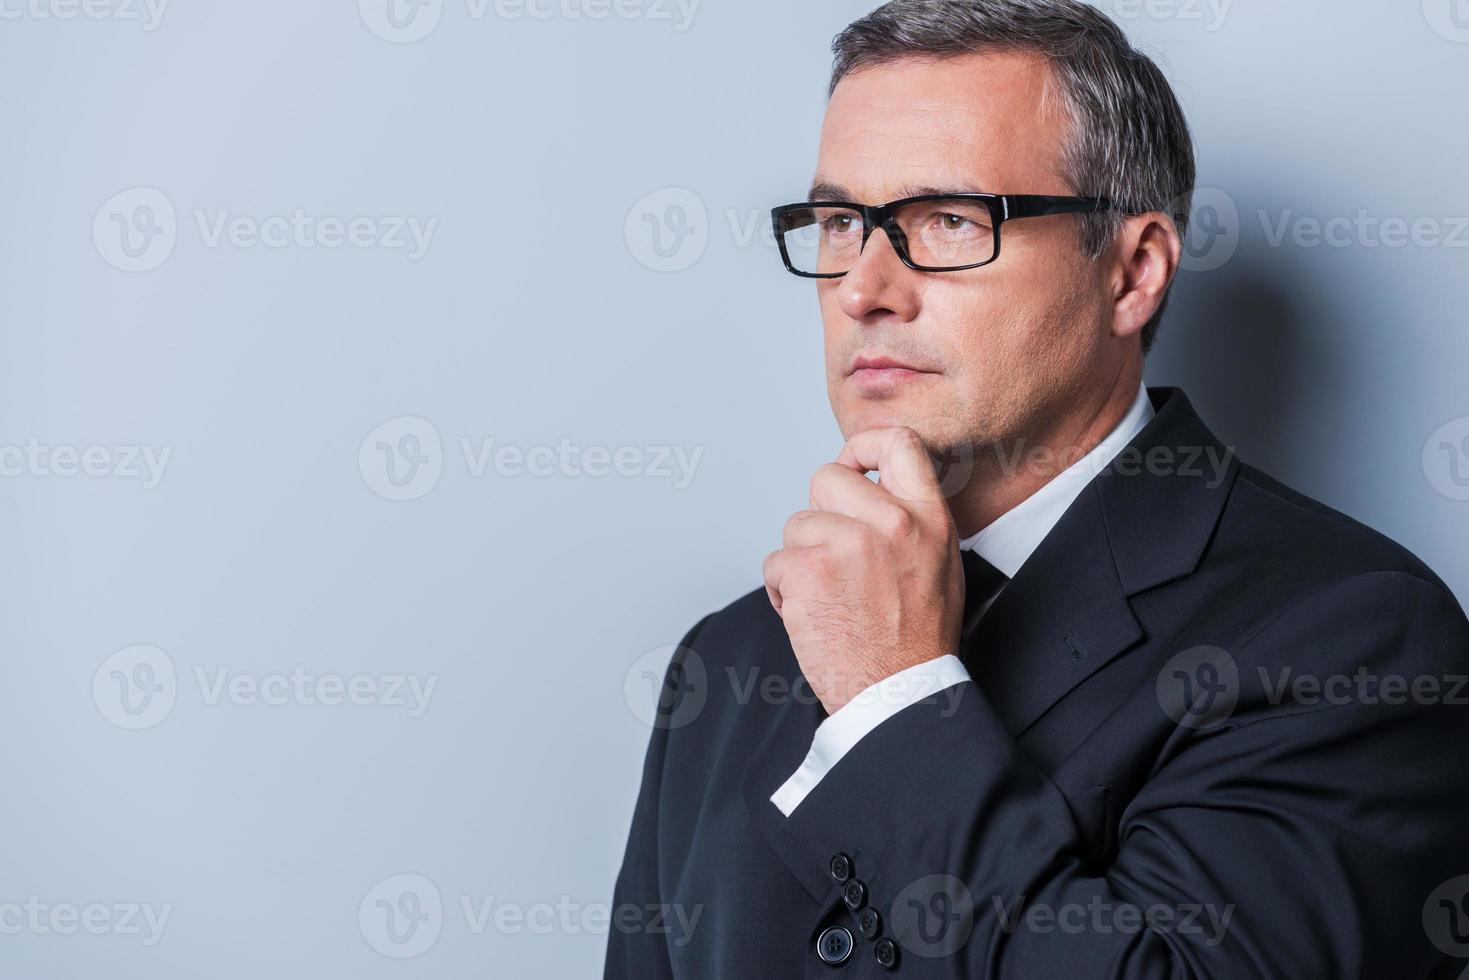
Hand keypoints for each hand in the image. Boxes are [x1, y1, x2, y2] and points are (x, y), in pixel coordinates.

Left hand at [762, 427, 963, 714]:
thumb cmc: (916, 639)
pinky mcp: (808, 571)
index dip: (863, 445)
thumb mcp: (940, 565)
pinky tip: (812, 614)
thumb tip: (874, 485)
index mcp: (927, 518)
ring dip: (802, 559)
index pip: (899, 443)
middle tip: (834, 554)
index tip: (852, 465)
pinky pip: (775, 562)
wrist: (898, 695)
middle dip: (820, 513)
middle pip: (826, 478)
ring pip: (796, 525)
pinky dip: (782, 590)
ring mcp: (847, 544)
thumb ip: (911, 518)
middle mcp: (890, 523)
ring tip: (831, 597)